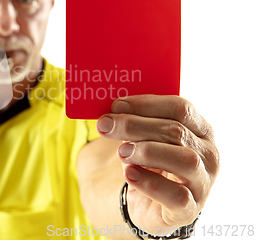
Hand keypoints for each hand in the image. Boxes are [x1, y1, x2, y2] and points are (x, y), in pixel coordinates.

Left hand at [96, 95, 219, 234]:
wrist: (148, 204)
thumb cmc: (149, 163)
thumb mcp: (143, 139)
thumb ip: (134, 123)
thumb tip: (110, 112)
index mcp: (200, 129)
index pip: (180, 108)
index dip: (146, 104)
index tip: (116, 104)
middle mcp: (208, 154)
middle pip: (176, 131)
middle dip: (135, 125)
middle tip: (105, 125)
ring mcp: (203, 183)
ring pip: (185, 160)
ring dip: (147, 152)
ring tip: (121, 152)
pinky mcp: (190, 209)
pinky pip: (176, 196)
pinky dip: (150, 183)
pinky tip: (129, 174)